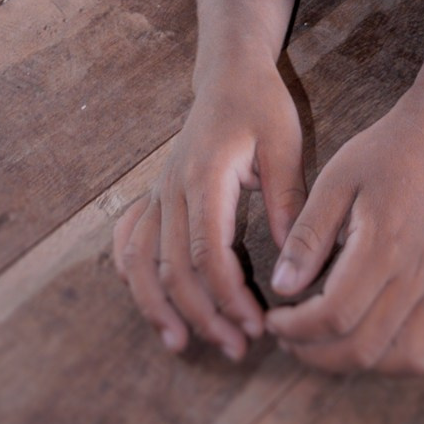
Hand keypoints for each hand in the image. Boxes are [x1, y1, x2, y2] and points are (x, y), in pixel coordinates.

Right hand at [115, 63, 306, 360]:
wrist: (229, 75)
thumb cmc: (262, 107)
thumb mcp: (286, 145)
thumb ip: (286, 200)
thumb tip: (293, 264)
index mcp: (205, 177)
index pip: (207, 254)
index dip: (228, 297)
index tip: (255, 326)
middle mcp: (172, 189)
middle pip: (174, 268)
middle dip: (202, 316)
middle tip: (236, 348)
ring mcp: (158, 193)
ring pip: (142, 261)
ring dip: (158, 307)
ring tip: (181, 344)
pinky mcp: (155, 196)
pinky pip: (130, 241)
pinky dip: (133, 275)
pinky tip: (151, 304)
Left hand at [264, 107, 423, 374]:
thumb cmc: (374, 160)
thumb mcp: (331, 183)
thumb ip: (307, 236)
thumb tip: (281, 287)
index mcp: (384, 244)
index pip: (337, 314)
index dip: (297, 328)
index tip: (273, 318)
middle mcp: (417, 275)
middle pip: (364, 347)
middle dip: (314, 353)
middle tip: (286, 336)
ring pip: (402, 360)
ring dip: (354, 363)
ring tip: (320, 342)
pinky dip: (394, 359)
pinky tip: (364, 338)